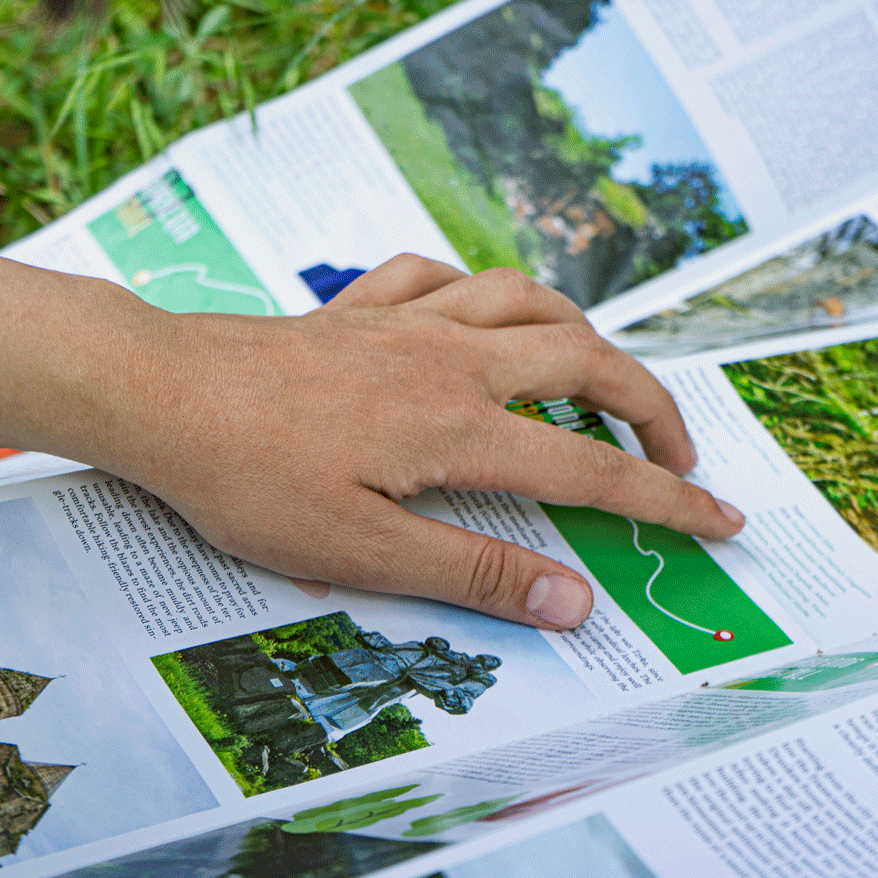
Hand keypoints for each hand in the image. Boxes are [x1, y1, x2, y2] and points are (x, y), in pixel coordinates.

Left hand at [86, 254, 744, 629]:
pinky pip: (443, 277)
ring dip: (583, 333)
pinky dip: (484, 291)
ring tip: (601, 378)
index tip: (723, 521)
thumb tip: (575, 600)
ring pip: (526, 299)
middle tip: (676, 454)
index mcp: (460, 428)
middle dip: (650, 404)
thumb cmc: (245, 478)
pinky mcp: (357, 309)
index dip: (666, 500)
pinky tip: (479, 316)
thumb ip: (473, 574)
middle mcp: (450, 360)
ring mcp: (405, 323)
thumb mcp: (360, 551)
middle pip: (586, 357)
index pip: (592, 468)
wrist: (154, 392)